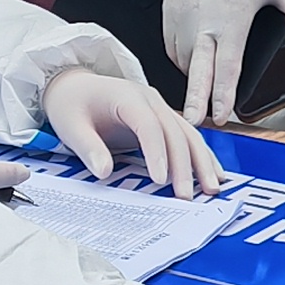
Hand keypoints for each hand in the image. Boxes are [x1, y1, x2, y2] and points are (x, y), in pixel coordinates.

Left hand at [44, 65, 222, 196]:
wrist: (75, 87)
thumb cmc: (72, 104)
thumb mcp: (70, 126)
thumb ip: (88, 148)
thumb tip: (104, 172)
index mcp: (127, 97)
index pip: (148, 125)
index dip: (157, 153)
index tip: (160, 180)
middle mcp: (150, 100)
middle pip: (175, 132)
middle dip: (184, 166)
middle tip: (186, 197)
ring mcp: (160, 108)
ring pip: (189, 135)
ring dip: (202, 162)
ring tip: (212, 189)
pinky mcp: (163, 119)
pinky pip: (187, 137)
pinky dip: (201, 156)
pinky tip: (213, 174)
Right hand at [162, 0, 284, 127]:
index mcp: (231, 17)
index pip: (227, 66)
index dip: (223, 94)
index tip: (222, 115)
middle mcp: (202, 22)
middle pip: (197, 71)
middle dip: (196, 100)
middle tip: (194, 122)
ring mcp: (181, 18)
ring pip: (185, 60)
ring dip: (195, 76)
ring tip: (204, 89)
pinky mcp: (168, 13)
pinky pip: (173, 46)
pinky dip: (184, 57)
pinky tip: (197, 60)